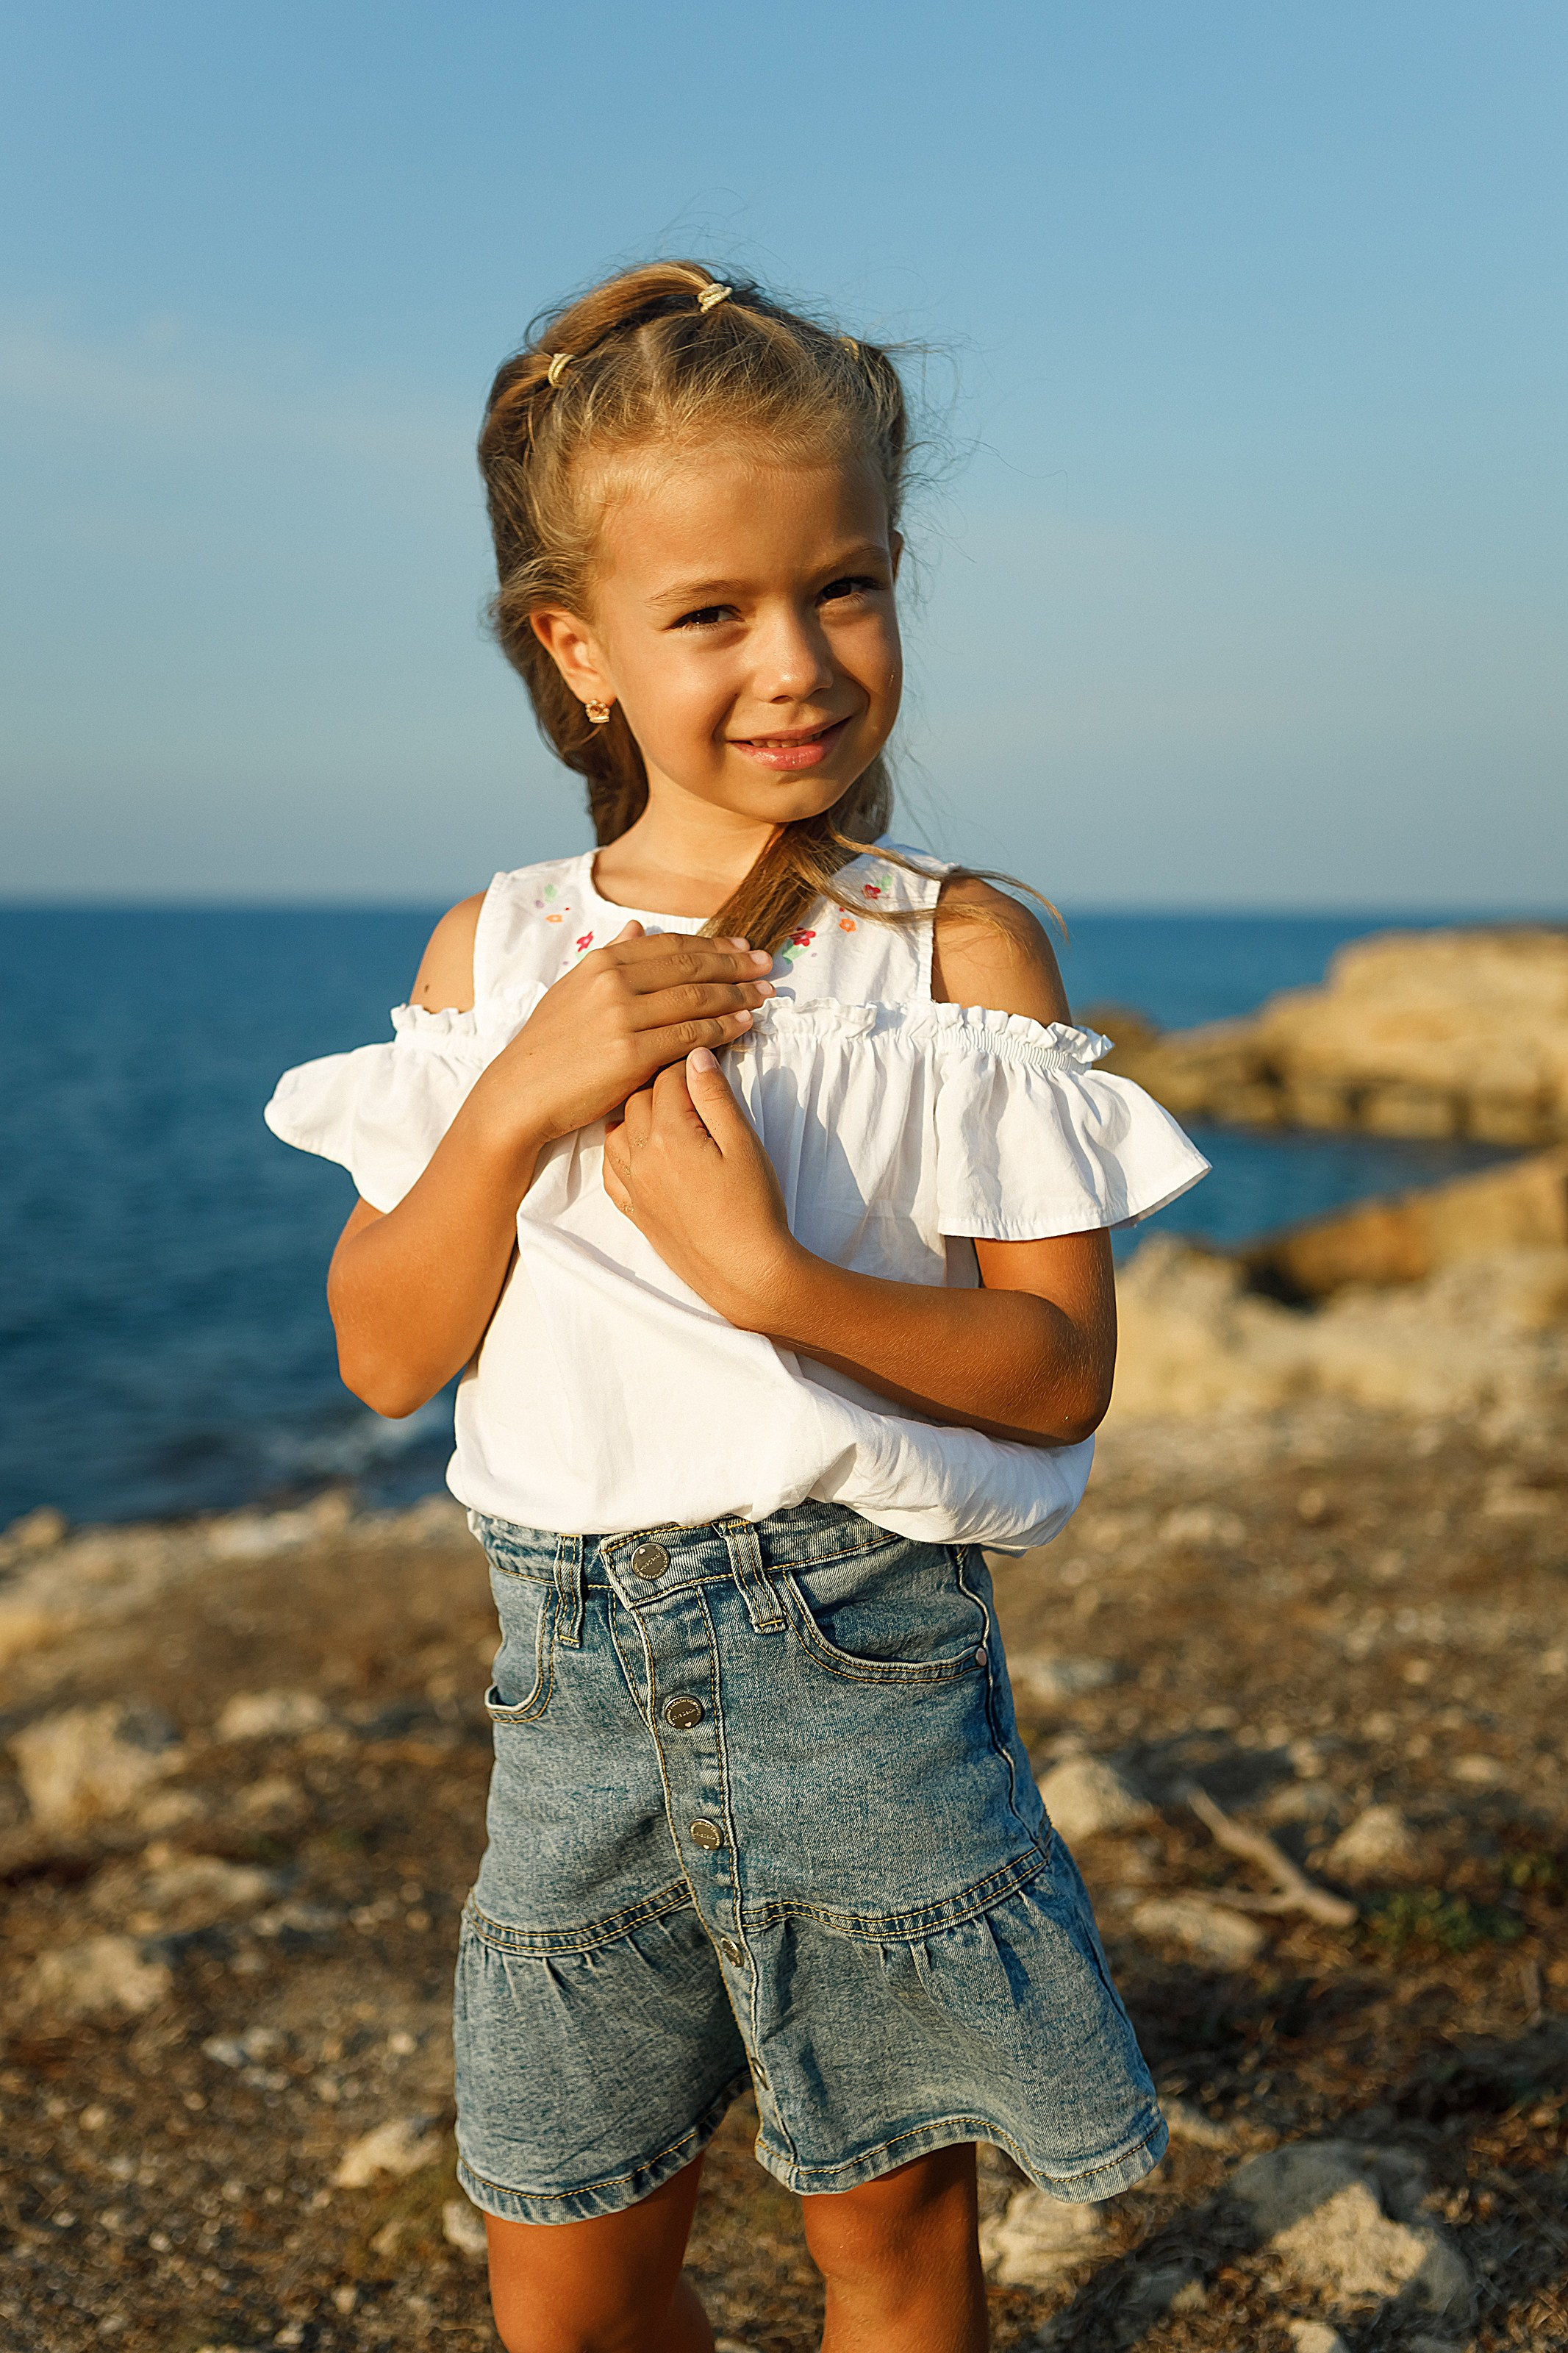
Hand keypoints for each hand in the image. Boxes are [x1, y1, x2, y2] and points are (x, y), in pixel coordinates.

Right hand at [476, 924, 773, 1151]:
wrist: (519, 1094)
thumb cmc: (549, 1047)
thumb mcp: (573, 990)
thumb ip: (610, 957)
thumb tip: (639, 926)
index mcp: (601, 961)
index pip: (672, 945)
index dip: (714, 946)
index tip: (744, 950)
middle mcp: (612, 981)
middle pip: (691, 967)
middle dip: (736, 966)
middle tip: (769, 967)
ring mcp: (621, 1016)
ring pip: (697, 999)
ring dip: (739, 996)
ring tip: (766, 996)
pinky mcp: (630, 1054)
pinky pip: (691, 1035)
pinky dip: (724, 1028)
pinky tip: (744, 1026)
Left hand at [601, 1050, 800, 1325]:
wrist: (745, 1272)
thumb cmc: (753, 1207)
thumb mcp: (743, 1144)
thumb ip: (715, 1097)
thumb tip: (695, 1055)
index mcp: (670, 1136)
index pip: (667, 1078)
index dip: (687, 1063)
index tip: (703, 1059)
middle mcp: (641, 1158)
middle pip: (638, 1099)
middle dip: (661, 1083)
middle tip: (690, 1082)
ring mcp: (634, 1186)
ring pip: (618, 1130)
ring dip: (637, 1114)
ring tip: (667, 1112)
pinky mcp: (635, 1210)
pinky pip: (611, 1169)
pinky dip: (621, 1149)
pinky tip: (641, 1147)